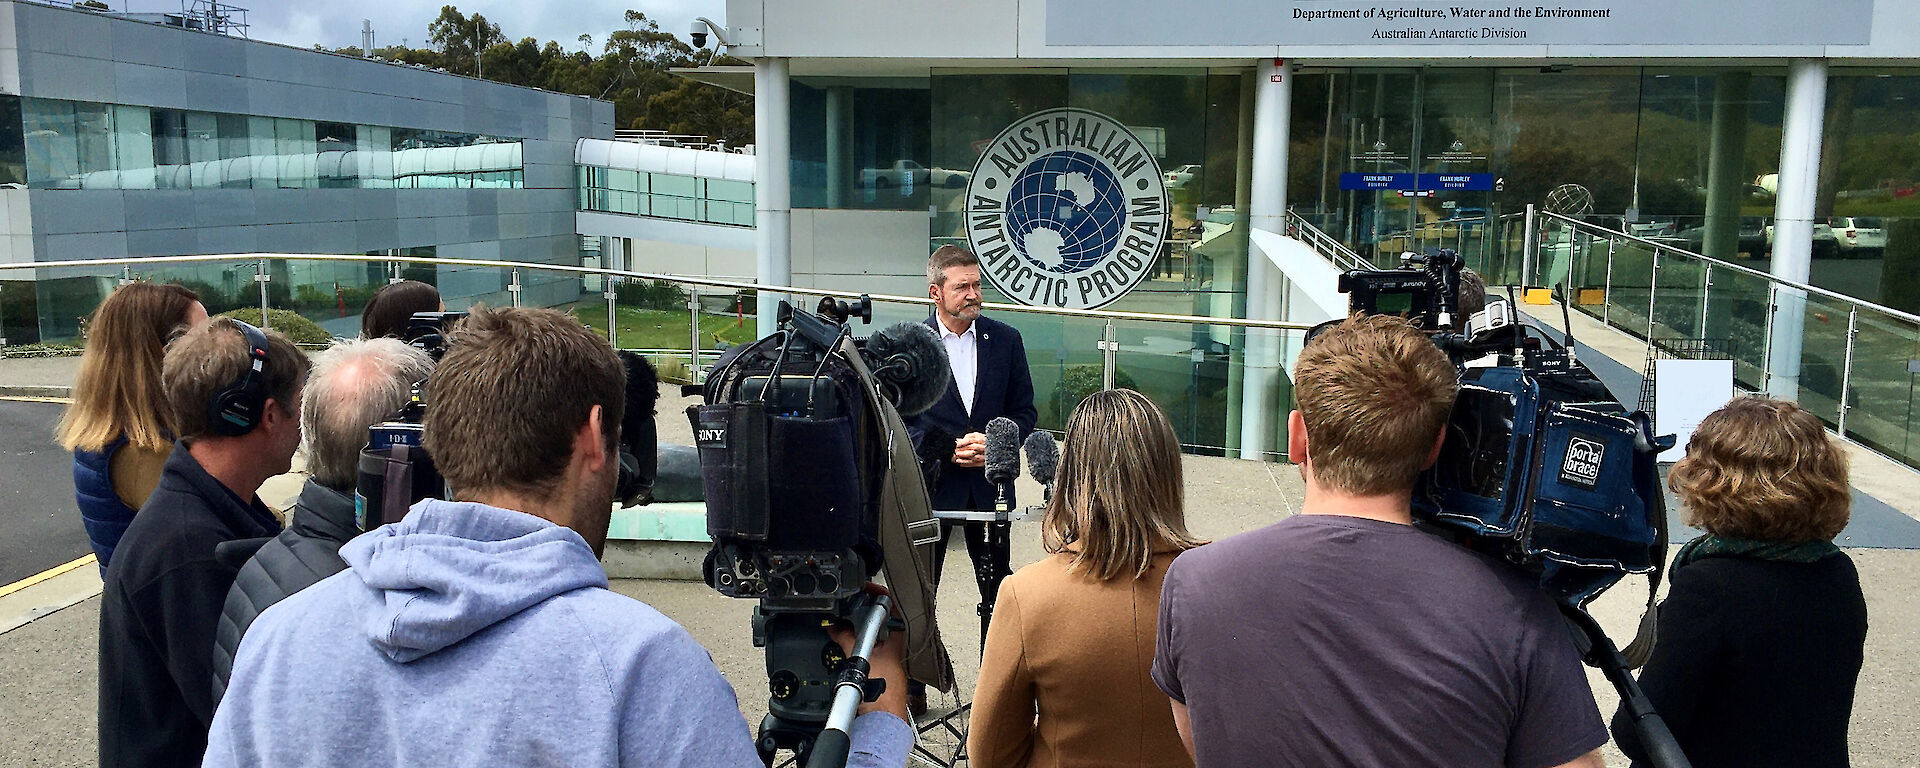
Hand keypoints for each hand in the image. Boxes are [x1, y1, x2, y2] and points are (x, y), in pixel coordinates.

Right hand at [829, 584, 908, 719]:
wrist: (881, 723)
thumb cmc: (882, 697)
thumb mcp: (862, 660)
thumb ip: (848, 640)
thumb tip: (836, 627)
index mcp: (895, 642)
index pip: (891, 609)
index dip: (879, 595)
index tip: (866, 588)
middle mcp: (892, 652)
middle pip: (877, 624)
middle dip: (860, 617)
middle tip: (845, 610)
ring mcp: (884, 664)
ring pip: (869, 641)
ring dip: (854, 635)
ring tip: (839, 631)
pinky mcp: (875, 677)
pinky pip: (863, 657)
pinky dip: (851, 653)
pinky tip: (842, 656)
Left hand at [952, 432, 986, 467]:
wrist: (996, 447)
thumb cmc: (984, 440)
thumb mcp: (977, 435)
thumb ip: (969, 436)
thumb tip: (961, 440)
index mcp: (981, 439)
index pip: (970, 440)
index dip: (962, 442)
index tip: (955, 444)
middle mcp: (984, 447)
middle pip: (973, 448)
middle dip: (963, 451)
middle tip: (955, 452)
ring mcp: (985, 455)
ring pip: (974, 457)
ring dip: (965, 458)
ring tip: (957, 459)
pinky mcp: (985, 462)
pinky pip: (976, 464)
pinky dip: (968, 464)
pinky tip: (961, 464)